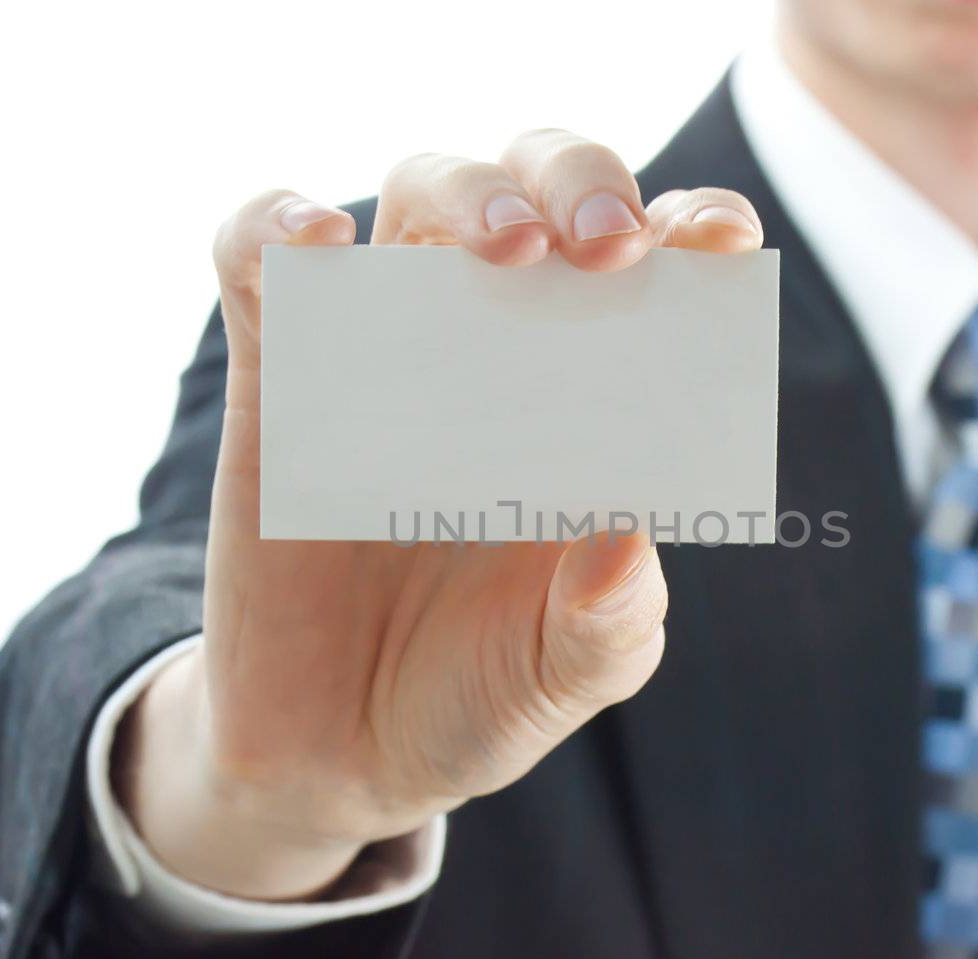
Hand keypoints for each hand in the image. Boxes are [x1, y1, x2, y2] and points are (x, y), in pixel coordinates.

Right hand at [115, 130, 763, 899]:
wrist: (335, 758)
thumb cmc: (475, 696)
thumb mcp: (561, 679)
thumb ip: (607, 627)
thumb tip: (625, 546)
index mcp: (594, 399)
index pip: (655, 268)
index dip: (690, 225)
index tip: (718, 237)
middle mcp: (499, 349)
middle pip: (540, 189)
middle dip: (581, 181)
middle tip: (605, 248)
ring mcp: (385, 350)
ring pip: (422, 191)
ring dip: (468, 191)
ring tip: (503, 253)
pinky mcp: (278, 375)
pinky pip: (259, 260)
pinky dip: (276, 225)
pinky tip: (316, 246)